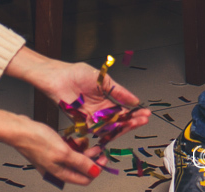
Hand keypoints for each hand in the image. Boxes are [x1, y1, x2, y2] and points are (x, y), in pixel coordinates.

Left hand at [6, 50, 150, 140]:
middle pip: (119, 121)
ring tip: (134, 122)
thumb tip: (135, 100)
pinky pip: (96, 130)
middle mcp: (100, 112)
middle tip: (143, 120)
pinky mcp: (82, 123)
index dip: (135, 113)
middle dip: (133, 121)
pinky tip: (118, 125)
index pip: (124, 111)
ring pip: (110, 127)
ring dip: (123, 126)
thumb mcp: (104, 80)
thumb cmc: (77, 74)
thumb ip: (119, 92)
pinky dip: (108, 129)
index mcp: (106, 101)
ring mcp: (91, 118)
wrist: (58, 76)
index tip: (146, 113)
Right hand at [6, 113, 106, 185]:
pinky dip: (74, 145)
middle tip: (98, 147)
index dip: (96, 169)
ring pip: (75, 158)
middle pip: (81, 168)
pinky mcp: (53, 150)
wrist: (20, 130)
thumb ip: (80, 163)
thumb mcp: (63, 152)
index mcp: (61, 173)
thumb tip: (95, 172)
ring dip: (84, 150)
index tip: (103, 157)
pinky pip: (68, 150)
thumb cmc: (37, 141)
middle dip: (92, 158)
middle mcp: (58, 169)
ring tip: (86, 140)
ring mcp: (55, 159)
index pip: (85, 179)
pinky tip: (76, 138)